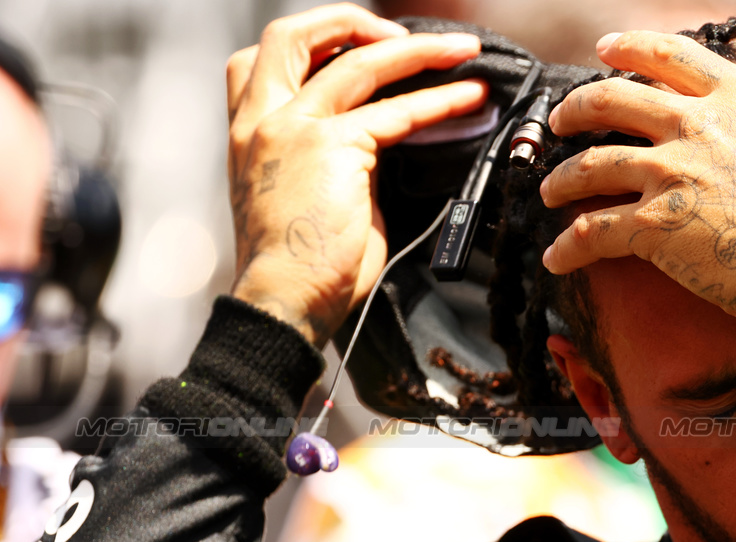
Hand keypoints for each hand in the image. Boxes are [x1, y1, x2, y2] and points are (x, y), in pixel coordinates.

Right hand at [225, 3, 487, 346]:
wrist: (284, 303)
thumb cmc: (303, 268)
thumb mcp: (311, 197)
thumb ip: (338, 160)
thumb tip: (386, 145)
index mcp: (248, 133)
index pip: (261, 60)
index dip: (313, 42)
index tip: (360, 47)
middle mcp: (261, 120)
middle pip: (292, 34)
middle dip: (351, 22)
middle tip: (402, 34)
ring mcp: (292, 129)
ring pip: (357, 62)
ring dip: (417, 50)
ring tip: (463, 51)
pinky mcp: (331, 149)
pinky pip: (396, 113)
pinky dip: (440, 101)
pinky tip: (471, 97)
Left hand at [539, 30, 735, 321]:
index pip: (669, 57)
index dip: (629, 48)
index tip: (605, 51)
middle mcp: (697, 127)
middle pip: (612, 101)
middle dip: (577, 108)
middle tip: (561, 120)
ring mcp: (672, 175)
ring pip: (590, 166)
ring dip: (562, 178)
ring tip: (549, 192)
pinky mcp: (656, 227)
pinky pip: (593, 233)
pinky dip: (567, 247)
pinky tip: (555, 259)